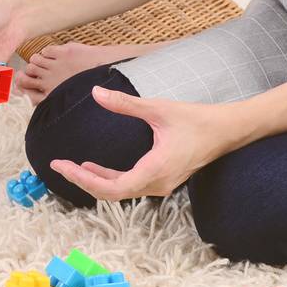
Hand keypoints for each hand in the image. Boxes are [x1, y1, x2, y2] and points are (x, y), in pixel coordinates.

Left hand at [48, 86, 248, 199]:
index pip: (112, 188)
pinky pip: (130, 185)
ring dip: (96, 181)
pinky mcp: (163, 178)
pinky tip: (94, 168)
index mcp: (155, 170)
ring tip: (72, 167)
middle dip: (82, 181)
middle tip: (58, 165)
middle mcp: (157, 183)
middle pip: (112, 193)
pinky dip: (109, 179)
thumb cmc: (197, 120)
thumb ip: (125, 104)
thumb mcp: (159, 109)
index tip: (61, 165)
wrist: (229, 130)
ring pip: (121, 191)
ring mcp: (162, 184)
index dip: (82, 180)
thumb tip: (96, 92)